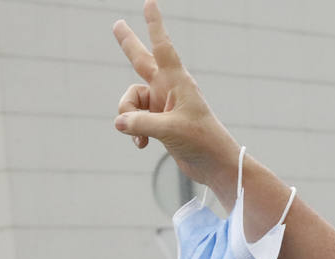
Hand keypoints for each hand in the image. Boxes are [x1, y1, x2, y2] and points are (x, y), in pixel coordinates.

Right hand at [112, 0, 239, 194]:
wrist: (216, 166)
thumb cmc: (203, 142)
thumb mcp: (170, 131)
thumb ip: (141, 123)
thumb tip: (118, 122)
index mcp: (178, 82)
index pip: (162, 46)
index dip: (154, 25)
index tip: (151, 3)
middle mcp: (169, 89)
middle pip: (141, 61)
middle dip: (128, 44)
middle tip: (117, 24)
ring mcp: (163, 105)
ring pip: (131, 100)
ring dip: (129, 116)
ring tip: (139, 136)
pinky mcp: (160, 122)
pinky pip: (134, 119)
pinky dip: (134, 132)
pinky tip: (142, 146)